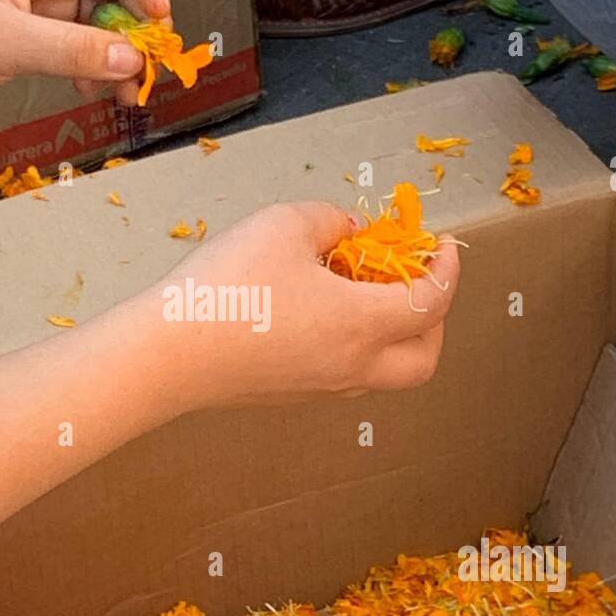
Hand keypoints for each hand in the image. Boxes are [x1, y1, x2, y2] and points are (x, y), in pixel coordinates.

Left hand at [0, 0, 170, 116]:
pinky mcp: (27, 36)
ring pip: (100, 18)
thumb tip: (132, 61)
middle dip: (137, 21)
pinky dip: (94, 68)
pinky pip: (78, 45)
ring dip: (118, 53)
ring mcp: (35, 2)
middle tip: (149, 66)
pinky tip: (93, 93)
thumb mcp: (2, 43)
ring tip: (127, 94)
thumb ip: (70, 51)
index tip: (158, 16)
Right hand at [144, 201, 461, 409]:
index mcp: (363, 324)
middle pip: (424, 358)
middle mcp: (352, 366)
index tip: (441, 245)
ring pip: (384, 371)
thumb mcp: (283, 225)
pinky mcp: (291, 394)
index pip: (433, 302)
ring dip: (392, 334)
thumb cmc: (227, 285)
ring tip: (361, 291)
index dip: (447, 269)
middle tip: (414, 281)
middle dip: (433, 319)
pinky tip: (320, 310)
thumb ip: (331, 221)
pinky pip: (345, 374)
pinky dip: (354, 344)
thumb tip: (351, 231)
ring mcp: (322, 388)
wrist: (168, 353)